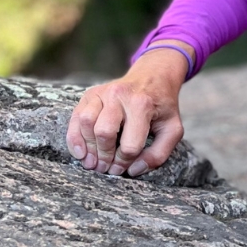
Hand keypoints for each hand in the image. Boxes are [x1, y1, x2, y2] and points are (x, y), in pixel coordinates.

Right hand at [65, 47, 187, 176]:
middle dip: (104, 156)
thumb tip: (133, 171)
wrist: (154, 76)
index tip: (122, 168)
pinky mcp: (91, 94)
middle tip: (105, 168)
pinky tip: (80, 153)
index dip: (124, 162)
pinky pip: (75, 117)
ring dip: (87, 148)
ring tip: (92, 163)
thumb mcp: (172, 129)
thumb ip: (159, 153)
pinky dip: (74, 138)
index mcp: (143, 105)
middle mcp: (121, 96)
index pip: (130, 144)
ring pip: (86, 123)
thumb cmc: (162, 106)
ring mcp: (103, 92)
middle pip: (104, 133)